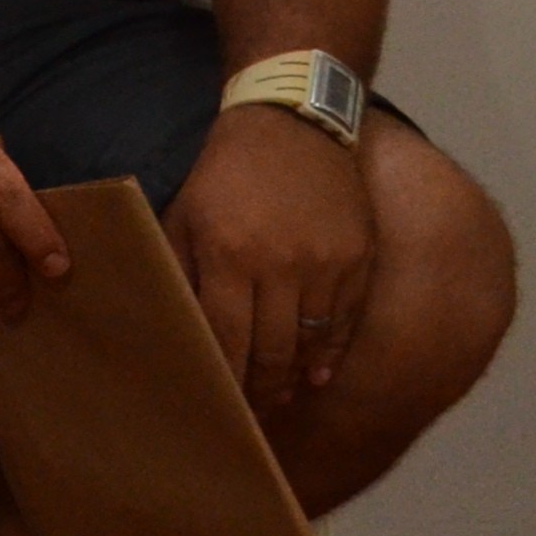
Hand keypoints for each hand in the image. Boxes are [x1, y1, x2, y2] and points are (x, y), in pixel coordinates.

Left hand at [168, 106, 376, 414]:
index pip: (225, 339)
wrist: (292, 121)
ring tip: (277, 399)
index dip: (222, 380)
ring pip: (310, 343)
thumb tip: (176, 331)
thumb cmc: (225, 174)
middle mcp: (280, 263)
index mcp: (228, 253)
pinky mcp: (359, 257)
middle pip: (270, 352)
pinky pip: (346, 321)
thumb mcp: (185, 215)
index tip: (216, 405)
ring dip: (292, 379)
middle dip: (258, 391)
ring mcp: (327, 262)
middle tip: (248, 415)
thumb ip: (179, 271)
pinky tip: (316, 375)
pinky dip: (331, 353)